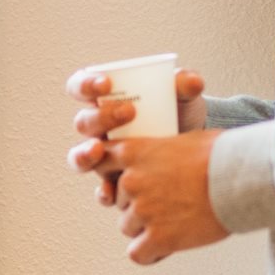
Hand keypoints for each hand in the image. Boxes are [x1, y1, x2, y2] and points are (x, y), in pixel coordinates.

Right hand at [64, 66, 206, 205]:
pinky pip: (101, 189)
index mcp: (106, 99)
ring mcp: (104, 156)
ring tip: (99, 151)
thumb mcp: (181, 95)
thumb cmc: (179, 111)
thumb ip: (184, 85)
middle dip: (101, 117)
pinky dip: (103, 192)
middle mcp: (99, 128)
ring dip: (84, 155)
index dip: (85, 85)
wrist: (195, 143)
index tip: (106, 83)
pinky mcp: (116, 181)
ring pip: (79, 156)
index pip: (81, 87)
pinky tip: (111, 192)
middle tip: (129, 112)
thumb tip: (193, 82)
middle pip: (83, 122)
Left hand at [90, 130, 229, 263]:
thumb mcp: (181, 138)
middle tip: (167, 203)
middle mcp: (131, 181)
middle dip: (138, 203)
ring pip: (128, 227)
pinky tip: (166, 247)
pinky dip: (150, 253)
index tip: (123, 179)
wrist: (241, 178)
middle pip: (120, 200)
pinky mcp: (158, 238)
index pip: (100, 162)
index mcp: (134, 152)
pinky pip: (138, 254)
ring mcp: (143, 211)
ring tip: (174, 223)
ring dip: (146, 228)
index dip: (112, 173)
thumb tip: (162, 155)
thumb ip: (158, 149)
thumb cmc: (221, 154)